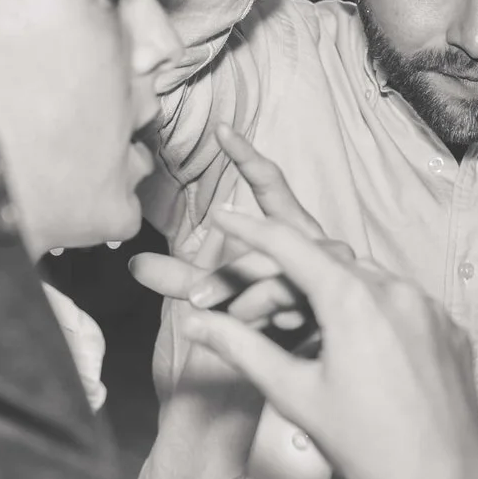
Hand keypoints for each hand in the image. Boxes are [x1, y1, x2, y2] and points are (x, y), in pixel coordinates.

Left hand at [129, 127, 323, 329]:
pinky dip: (280, 318)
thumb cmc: (275, 308)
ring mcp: (333, 268)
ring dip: (250, 301)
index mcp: (292, 226)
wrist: (325, 348)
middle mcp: (316, 240)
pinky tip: (271, 328)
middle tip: (196, 298)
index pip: (271, 183)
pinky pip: (307, 303)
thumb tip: (134, 264)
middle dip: (229, 274)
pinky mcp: (343, 299)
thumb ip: (182, 278)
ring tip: (228, 320)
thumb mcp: (225, 291)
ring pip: (285, 277)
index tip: (221, 129)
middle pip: (267, 244)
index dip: (248, 156)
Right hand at [157, 208, 477, 478]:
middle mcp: (398, 291)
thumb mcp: (292, 392)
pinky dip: (373, 311)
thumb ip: (241, 348)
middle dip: (288, 276)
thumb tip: (195, 323)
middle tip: (255, 304)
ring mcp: (431, 309)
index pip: (290, 246)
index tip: (223, 216)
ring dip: (332, 293)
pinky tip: (356, 347)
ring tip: (305, 327)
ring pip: (369, 280)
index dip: (250, 229)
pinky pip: (405, 303)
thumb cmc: (363, 445)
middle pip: (329, 263)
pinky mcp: (451, 331)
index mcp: (354, 300)